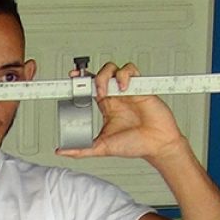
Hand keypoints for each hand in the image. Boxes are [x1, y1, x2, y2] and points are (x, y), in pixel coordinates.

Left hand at [56, 62, 189, 163]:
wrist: (158, 145)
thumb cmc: (135, 145)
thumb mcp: (103, 148)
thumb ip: (82, 150)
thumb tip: (62, 151)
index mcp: (107, 106)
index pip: (90, 87)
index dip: (80, 80)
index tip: (71, 78)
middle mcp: (116, 96)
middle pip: (100, 73)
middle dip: (91, 76)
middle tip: (89, 88)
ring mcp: (128, 90)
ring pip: (114, 68)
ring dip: (106, 75)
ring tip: (105, 90)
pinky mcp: (140, 87)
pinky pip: (131, 70)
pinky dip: (124, 75)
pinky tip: (123, 88)